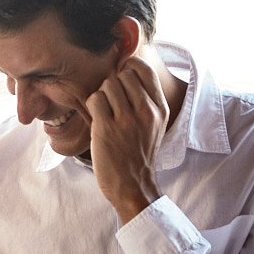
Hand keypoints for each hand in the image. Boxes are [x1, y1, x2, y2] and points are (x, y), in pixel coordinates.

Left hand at [82, 56, 168, 223]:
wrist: (133, 185)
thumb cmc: (138, 153)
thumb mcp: (154, 125)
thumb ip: (146, 99)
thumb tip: (126, 68)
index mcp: (160, 108)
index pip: (143, 69)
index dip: (128, 69)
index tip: (122, 82)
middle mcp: (146, 111)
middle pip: (122, 74)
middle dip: (113, 85)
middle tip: (113, 105)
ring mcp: (126, 119)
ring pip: (107, 84)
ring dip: (102, 97)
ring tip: (106, 115)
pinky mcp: (106, 127)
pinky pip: (94, 99)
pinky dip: (92, 107)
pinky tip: (98, 121)